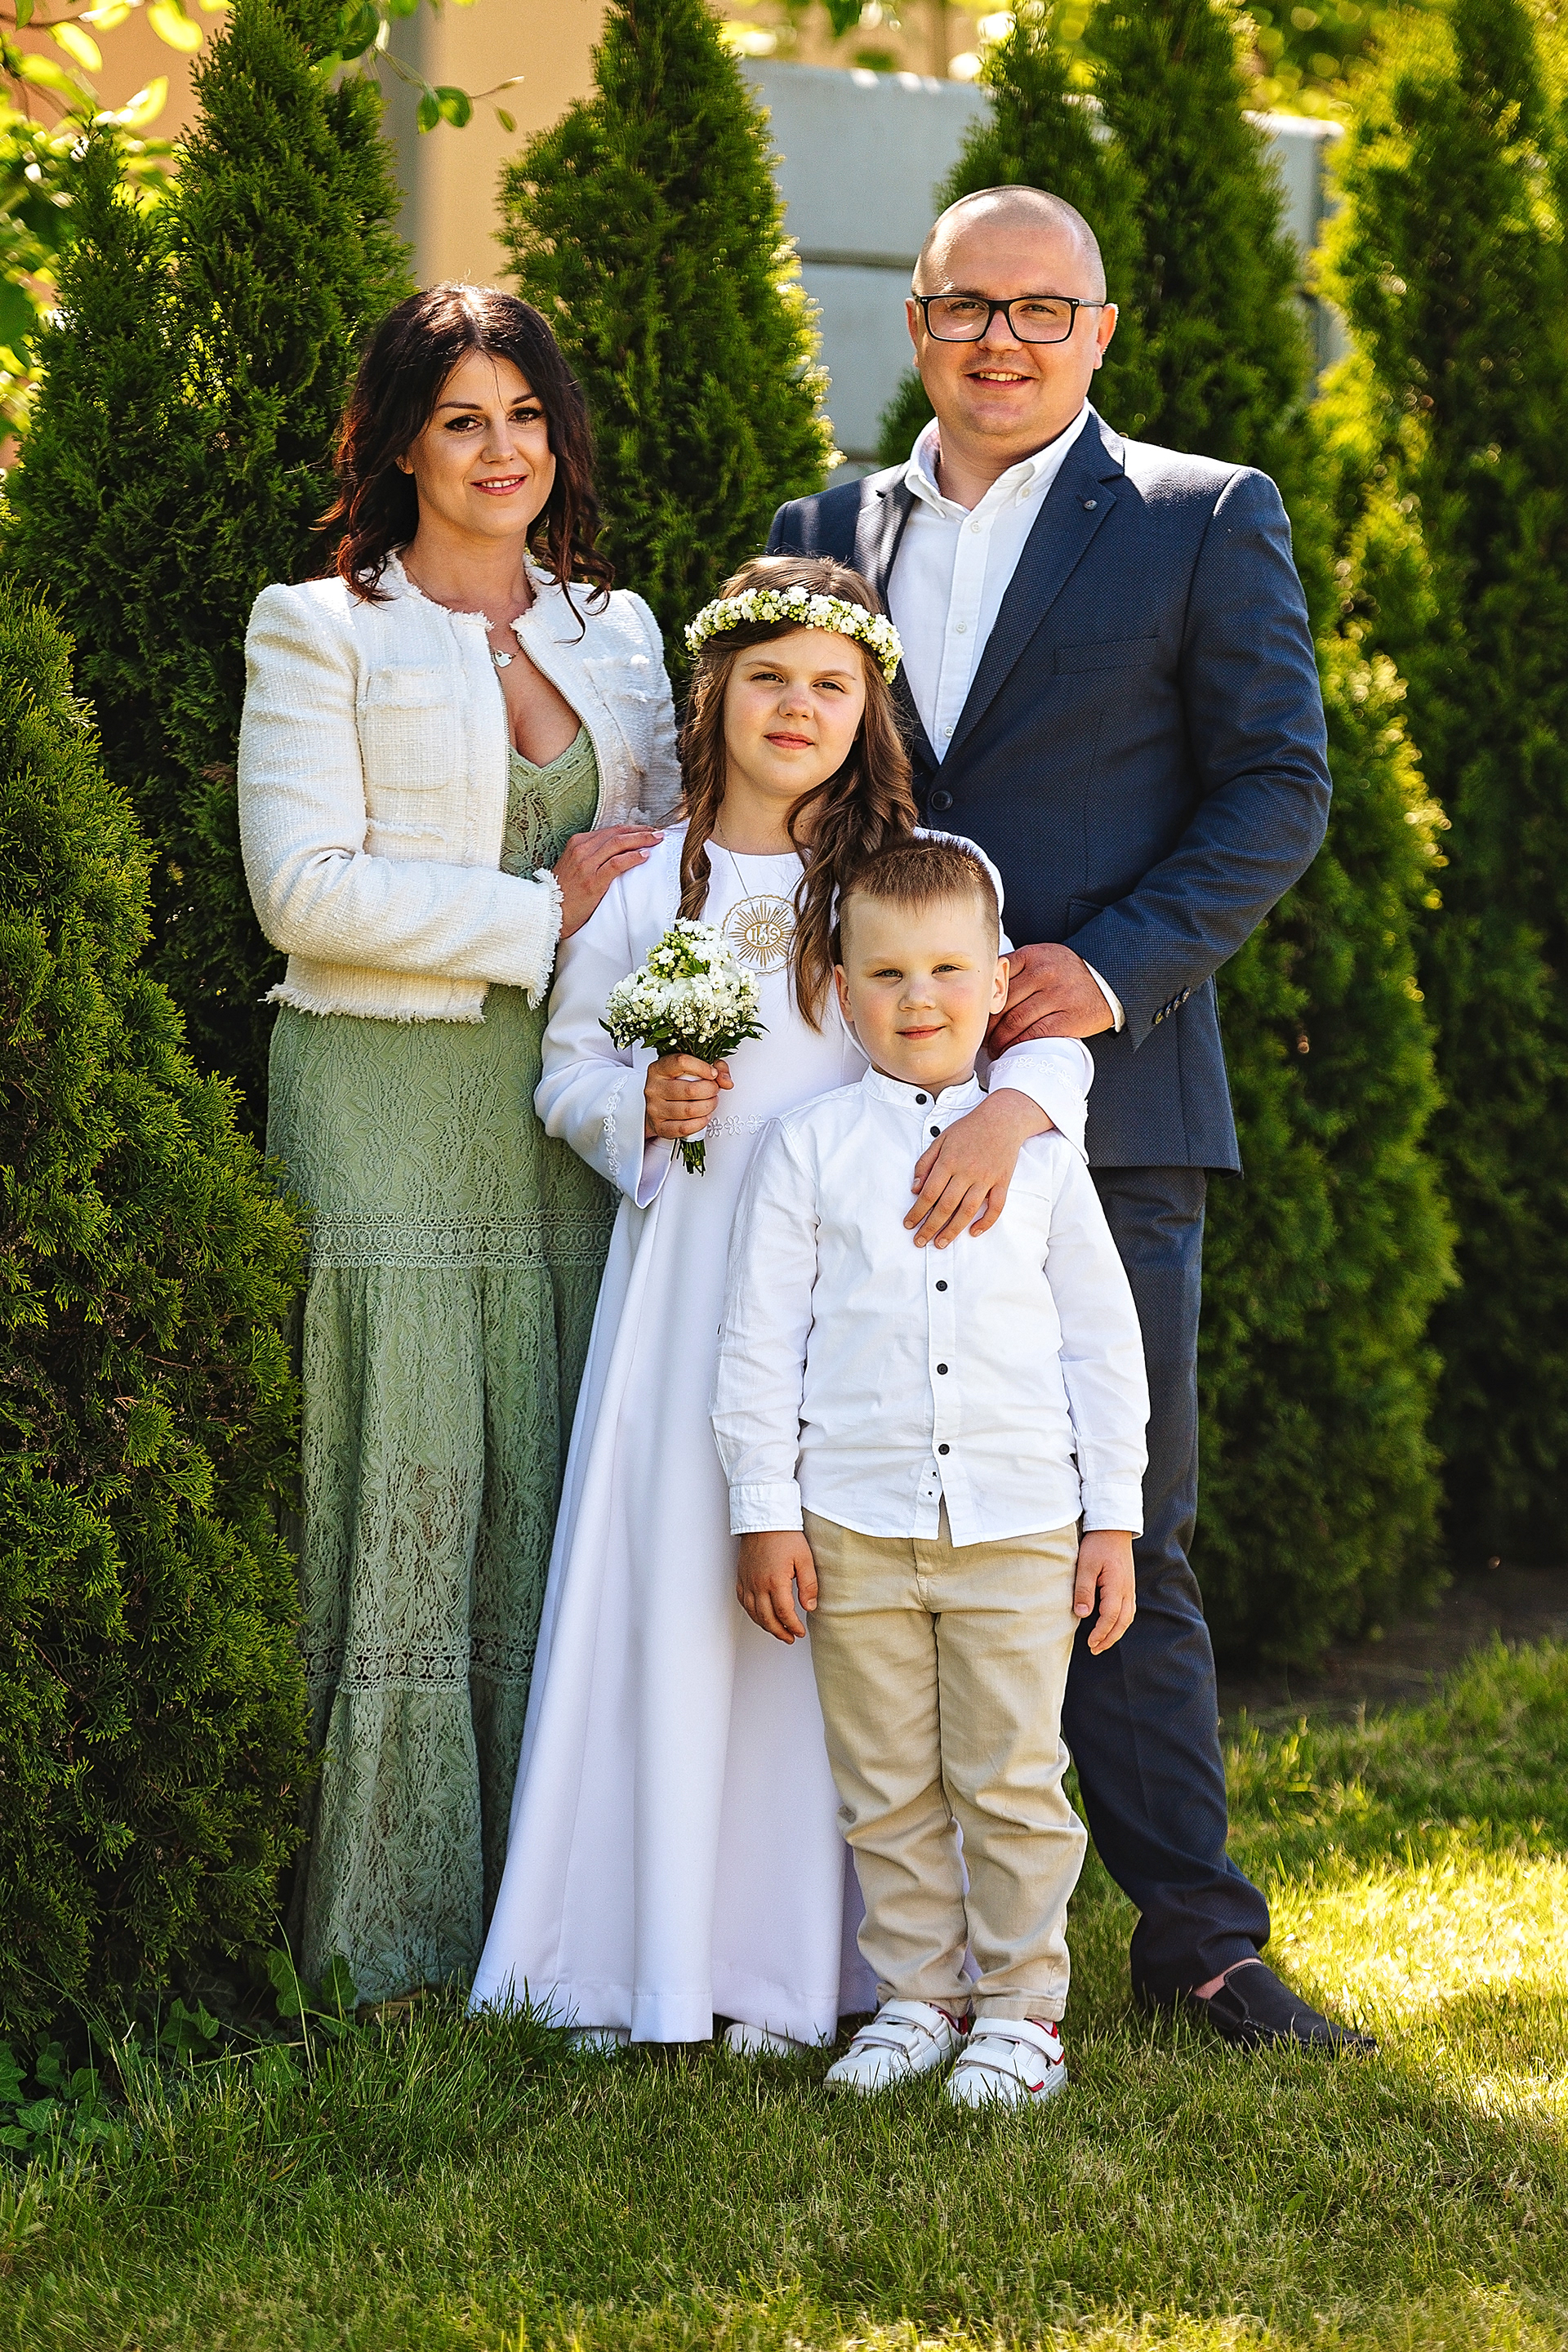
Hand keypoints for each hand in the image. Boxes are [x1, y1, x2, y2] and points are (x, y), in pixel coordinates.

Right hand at [554, 824, 664, 939]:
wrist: (549, 911)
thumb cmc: (564, 893)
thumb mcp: (575, 866)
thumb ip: (592, 856)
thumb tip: (617, 852)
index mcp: (577, 843)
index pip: (610, 831)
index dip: (631, 829)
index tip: (646, 830)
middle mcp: (581, 849)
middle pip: (617, 833)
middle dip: (640, 831)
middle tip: (658, 833)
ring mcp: (586, 864)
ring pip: (619, 844)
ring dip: (641, 840)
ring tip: (657, 840)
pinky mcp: (592, 881)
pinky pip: (617, 863)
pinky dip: (633, 858)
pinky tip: (645, 856)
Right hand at [644, 1052, 733, 1139]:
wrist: (657, 1105)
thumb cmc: (676, 1084)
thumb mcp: (694, 1068)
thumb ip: (715, 1067)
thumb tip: (726, 1081)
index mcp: (659, 1068)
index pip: (681, 1062)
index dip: (703, 1068)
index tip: (713, 1073)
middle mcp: (654, 1087)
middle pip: (689, 1089)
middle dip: (710, 1091)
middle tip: (714, 1090)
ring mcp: (655, 1108)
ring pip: (689, 1110)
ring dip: (707, 1107)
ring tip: (710, 1102)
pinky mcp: (659, 1126)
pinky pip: (684, 1128)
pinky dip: (700, 1123)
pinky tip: (703, 1116)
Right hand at [736, 1530, 817, 1643]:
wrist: (765, 1519)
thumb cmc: (785, 1535)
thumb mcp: (805, 1559)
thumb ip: (808, 1585)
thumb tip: (809, 1607)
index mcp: (775, 1581)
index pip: (784, 1613)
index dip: (793, 1626)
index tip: (800, 1632)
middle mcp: (758, 1584)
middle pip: (767, 1618)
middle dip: (779, 1632)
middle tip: (790, 1638)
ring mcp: (747, 1581)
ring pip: (753, 1612)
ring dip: (765, 1626)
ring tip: (777, 1631)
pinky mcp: (741, 1576)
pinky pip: (743, 1601)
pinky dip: (751, 1613)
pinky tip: (759, 1615)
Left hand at [905, 1088, 1050, 1247]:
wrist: (1002, 1118)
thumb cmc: (969, 1128)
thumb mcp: (941, 1139)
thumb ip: (925, 1163)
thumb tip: (914, 1188)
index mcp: (948, 1161)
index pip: (929, 1193)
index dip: (917, 1212)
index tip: (909, 1224)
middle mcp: (967, 1172)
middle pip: (946, 1206)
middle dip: (930, 1227)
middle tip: (920, 1242)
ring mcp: (986, 1178)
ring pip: (968, 1210)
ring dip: (953, 1230)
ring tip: (940, 1243)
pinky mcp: (1002, 1182)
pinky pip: (996, 1207)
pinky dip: (986, 1222)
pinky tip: (973, 1232)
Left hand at [987, 943, 1114, 1051]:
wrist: (1108, 981)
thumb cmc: (1070, 973)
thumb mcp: (1044, 957)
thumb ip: (1018, 968)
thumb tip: (986, 991)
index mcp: (1033, 956)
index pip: (996, 979)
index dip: (982, 1002)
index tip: (975, 1016)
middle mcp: (1044, 973)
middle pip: (1002, 1003)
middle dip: (988, 1025)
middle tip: (980, 1037)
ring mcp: (1056, 996)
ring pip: (1015, 1021)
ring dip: (999, 1039)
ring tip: (994, 1048)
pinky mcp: (1067, 1018)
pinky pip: (1034, 1034)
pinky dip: (1018, 1044)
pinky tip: (1011, 1050)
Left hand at [1073, 1530, 1135, 1654]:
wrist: (1113, 1527)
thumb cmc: (1097, 1544)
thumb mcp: (1085, 1565)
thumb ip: (1084, 1590)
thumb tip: (1082, 1614)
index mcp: (1117, 1586)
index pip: (1110, 1617)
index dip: (1100, 1633)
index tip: (1090, 1643)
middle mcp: (1127, 1590)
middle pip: (1122, 1622)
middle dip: (1109, 1638)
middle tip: (1095, 1649)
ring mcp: (1129, 1587)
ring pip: (1128, 1617)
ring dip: (1116, 1632)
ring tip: (1102, 1642)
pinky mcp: (1127, 1584)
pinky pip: (1128, 1609)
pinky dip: (1120, 1622)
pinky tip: (1111, 1625)